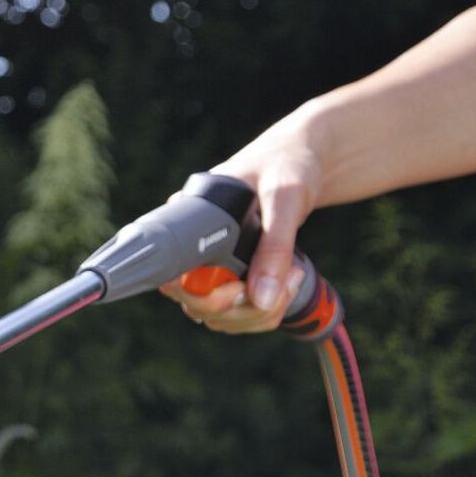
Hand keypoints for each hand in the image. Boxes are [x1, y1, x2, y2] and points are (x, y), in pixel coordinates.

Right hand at [160, 129, 323, 332]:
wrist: (303, 159)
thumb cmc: (287, 164)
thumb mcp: (285, 197)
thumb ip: (275, 245)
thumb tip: (262, 298)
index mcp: (188, 222)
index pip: (172, 278)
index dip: (201, 295)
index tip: (238, 289)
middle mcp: (191, 249)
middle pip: (196, 306)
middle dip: (243, 307)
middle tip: (282, 282)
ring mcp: (209, 268)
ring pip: (218, 317)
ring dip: (259, 313)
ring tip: (293, 277)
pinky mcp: (230, 279)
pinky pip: (236, 315)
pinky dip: (265, 312)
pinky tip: (288, 284)